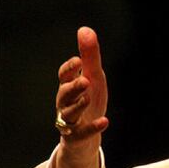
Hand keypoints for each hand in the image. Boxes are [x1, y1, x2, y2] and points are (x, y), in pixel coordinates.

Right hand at [55, 27, 108, 167]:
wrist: (86, 137)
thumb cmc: (89, 102)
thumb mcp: (93, 78)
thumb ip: (90, 56)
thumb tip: (85, 29)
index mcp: (69, 87)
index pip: (64, 76)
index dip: (69, 68)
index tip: (79, 61)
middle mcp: (65, 103)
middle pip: (64, 95)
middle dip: (72, 87)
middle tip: (84, 81)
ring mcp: (69, 122)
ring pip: (68, 114)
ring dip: (78, 106)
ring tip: (89, 98)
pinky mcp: (76, 137)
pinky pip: (82, 133)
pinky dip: (92, 127)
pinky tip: (105, 121)